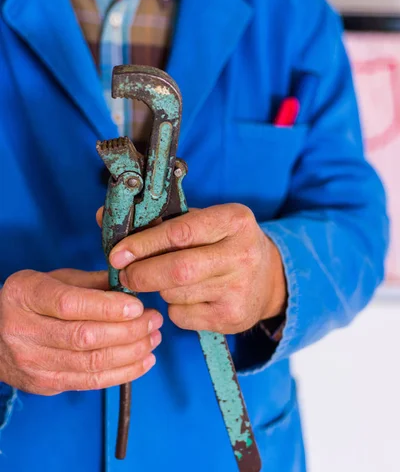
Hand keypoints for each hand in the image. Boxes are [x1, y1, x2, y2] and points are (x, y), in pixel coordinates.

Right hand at [0, 269, 162, 394]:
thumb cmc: (32, 301)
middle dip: (129, 330)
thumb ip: (91, 283)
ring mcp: (33, 363)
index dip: (108, 307)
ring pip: (91, 363)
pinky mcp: (45, 385)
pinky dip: (123, 373)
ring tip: (154, 339)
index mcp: (26, 295)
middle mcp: (24, 331)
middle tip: (154, 320)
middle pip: (84, 337)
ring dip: (132, 353)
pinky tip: (144, 361)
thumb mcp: (53, 279)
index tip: (138, 305)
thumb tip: (132, 283)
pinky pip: (90, 382)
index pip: (70, 305)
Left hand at [107, 204, 285, 334]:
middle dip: (142, 273)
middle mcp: (242, 254)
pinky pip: (182, 316)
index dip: (144, 243)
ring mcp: (239, 289)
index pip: (181, 231)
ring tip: (169, 279)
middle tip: (127, 274)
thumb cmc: (223, 243)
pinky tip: (188, 296)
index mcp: (235, 220)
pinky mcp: (232, 318)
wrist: (269, 279)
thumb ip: (158, 220)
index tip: (117, 252)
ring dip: (160, 288)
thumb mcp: (203, 222)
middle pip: (177, 269)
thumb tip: (103, 217)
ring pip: (176, 293)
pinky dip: (174, 307)